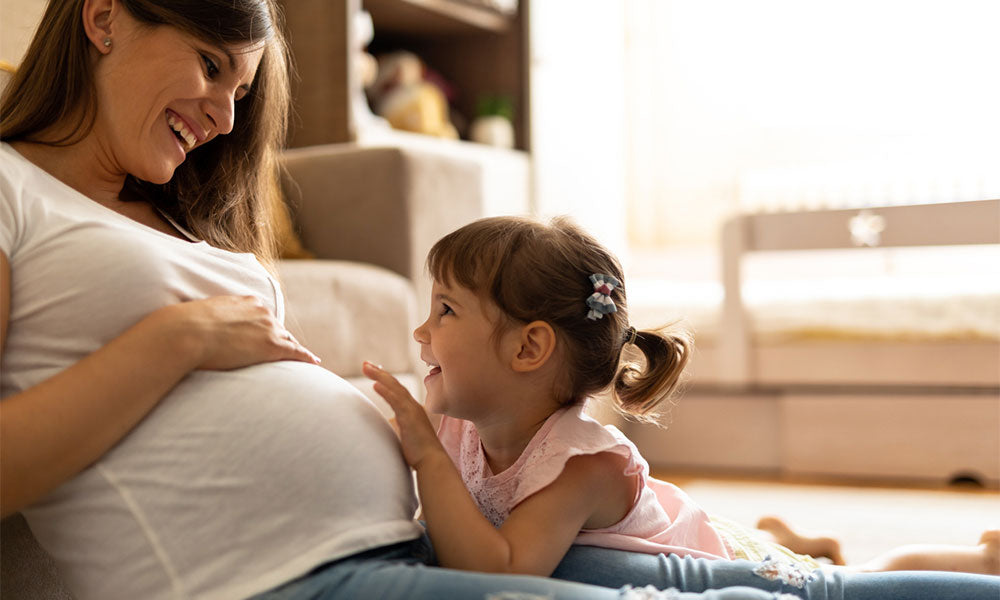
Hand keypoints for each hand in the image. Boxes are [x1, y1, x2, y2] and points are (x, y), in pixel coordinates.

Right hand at [155, 295, 320, 369]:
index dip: (265, 327)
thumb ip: (205, 319)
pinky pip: (295, 352)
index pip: (262, 316)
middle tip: (287, 351)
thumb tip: (188, 326)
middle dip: (281, 339)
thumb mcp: (197, 316)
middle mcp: (261, 312)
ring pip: (287, 340)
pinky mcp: (271, 346)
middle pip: (277, 328)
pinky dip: (306, 357)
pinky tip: (314, 362)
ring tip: (303, 359)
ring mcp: (268, 328)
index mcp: (245, 301)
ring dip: (293, 350)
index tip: (267, 334)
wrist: (185, 333)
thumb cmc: (182, 327)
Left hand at [363, 361, 445, 469]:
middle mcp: (413, 406)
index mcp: (411, 409)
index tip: (373, 370)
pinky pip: (396, 401)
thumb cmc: (418, 452)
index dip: (384, 379)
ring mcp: (412, 411)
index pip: (396, 390)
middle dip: (379, 373)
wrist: (432, 462)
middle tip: (365, 363)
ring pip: (395, 388)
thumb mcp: (404, 435)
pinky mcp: (410, 418)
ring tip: (367, 368)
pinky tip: (376, 384)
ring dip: (380, 377)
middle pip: (394, 384)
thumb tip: (386, 423)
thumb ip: (396, 426)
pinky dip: (386, 391)